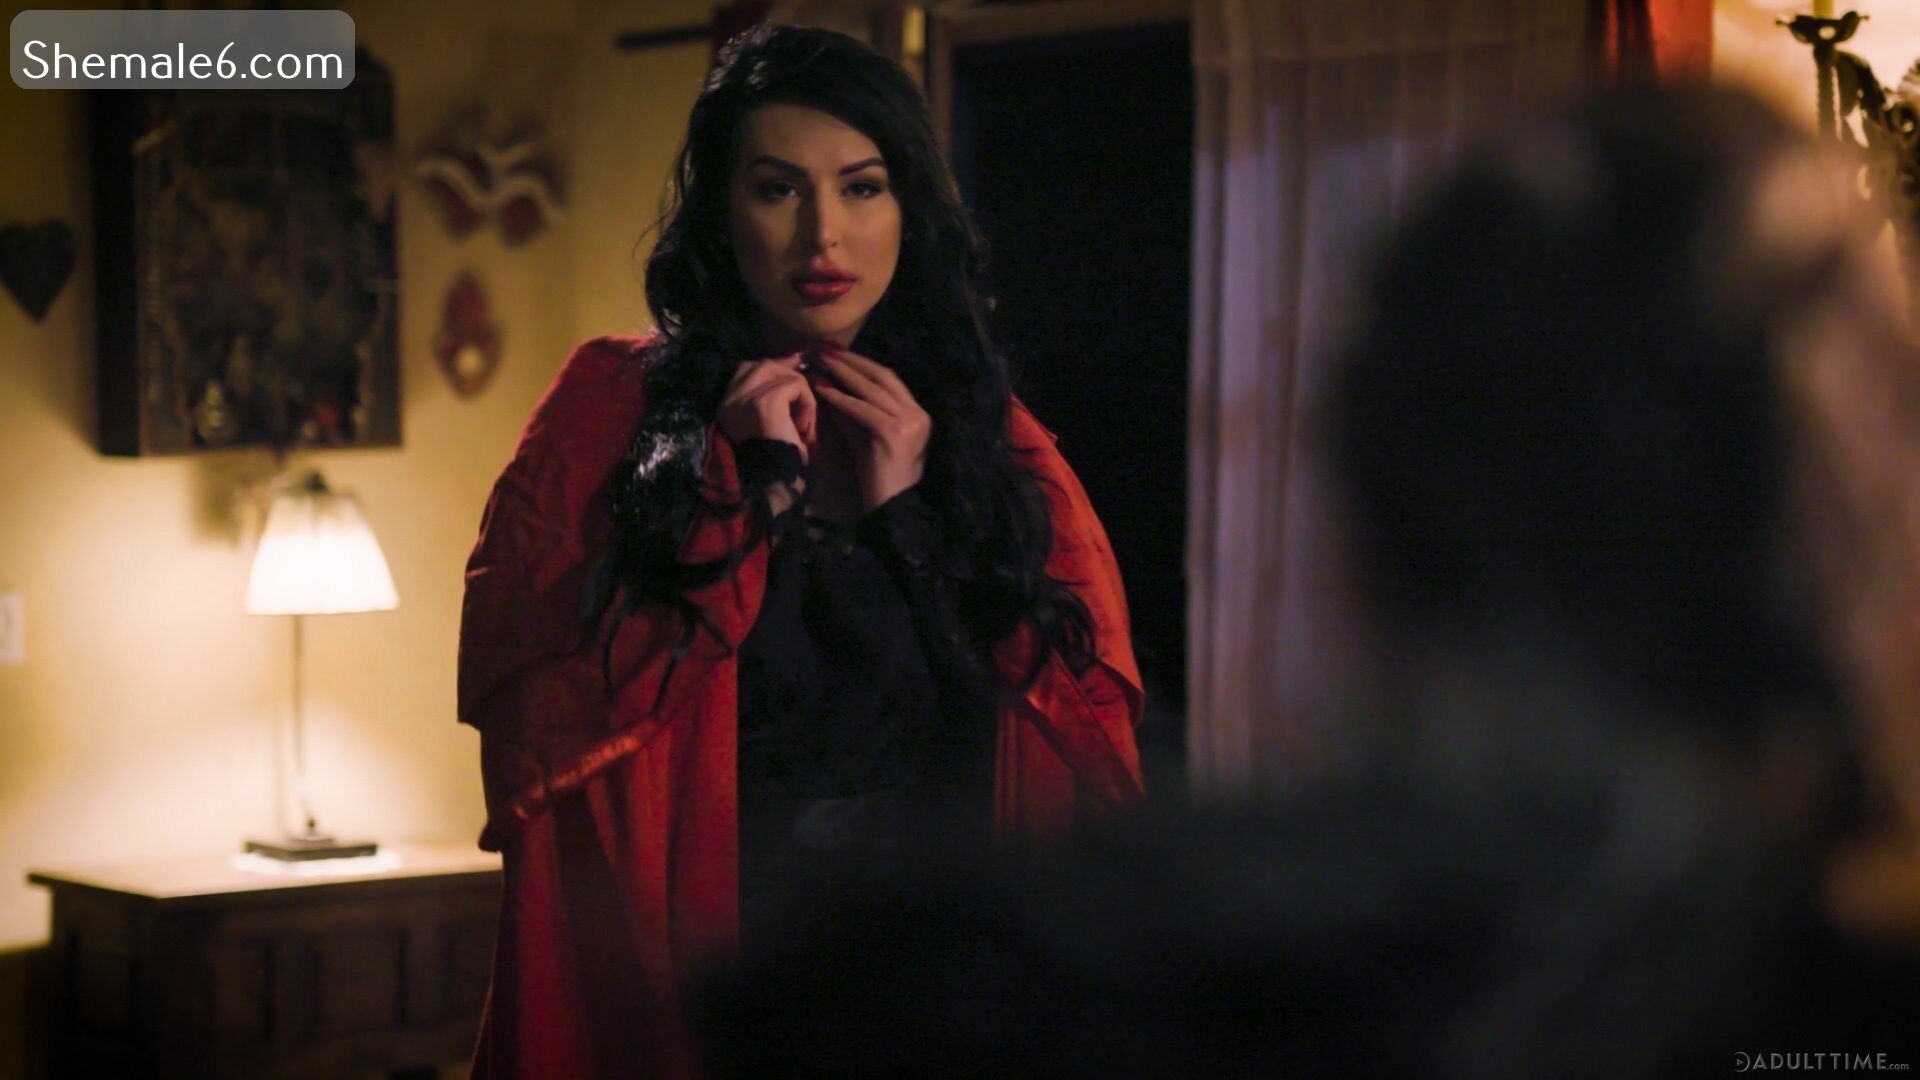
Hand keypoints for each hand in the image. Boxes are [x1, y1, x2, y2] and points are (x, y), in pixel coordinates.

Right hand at [717, 354, 816, 458]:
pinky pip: (796, 386)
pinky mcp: (766, 400)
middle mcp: (730, 398)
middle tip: (804, 394)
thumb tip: (791, 361)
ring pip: (782, 374)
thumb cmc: (775, 458)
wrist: (774, 481)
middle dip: (788, 374)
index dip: (773, 368)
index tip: (793, 371)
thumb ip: (771, 392)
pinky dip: (807, 404)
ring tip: (803, 421)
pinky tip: (804, 428)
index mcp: (725, 404)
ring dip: (801, 394)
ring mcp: (746, 397)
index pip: (745, 369)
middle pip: (763, 365)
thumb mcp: (768, 421)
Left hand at [812, 345, 931, 512]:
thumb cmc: (878, 479)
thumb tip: (827, 385)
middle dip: (852, 361)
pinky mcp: (894, 433)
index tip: (837, 352)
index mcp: (917, 414)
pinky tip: (822, 389)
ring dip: (844, 373)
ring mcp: (909, 423)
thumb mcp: (864, 438)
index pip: (888, 379)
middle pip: (882, 377)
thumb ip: (852, 412)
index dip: (862, 363)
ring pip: (872, 389)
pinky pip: (862, 409)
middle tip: (825, 349)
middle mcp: (917, 415)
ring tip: (821, 362)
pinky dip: (841, 398)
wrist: (892, 511)